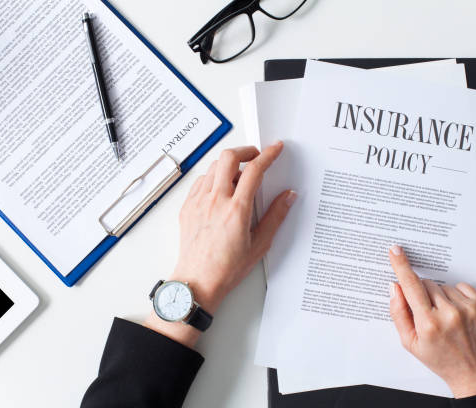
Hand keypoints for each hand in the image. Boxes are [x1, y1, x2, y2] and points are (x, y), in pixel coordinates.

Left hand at [145, 143, 295, 346]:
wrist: (198, 281)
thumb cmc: (227, 268)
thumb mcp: (260, 244)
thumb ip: (276, 216)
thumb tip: (288, 196)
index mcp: (237, 210)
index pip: (255, 170)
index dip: (268, 154)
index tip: (276, 148)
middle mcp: (216, 201)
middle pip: (229, 157)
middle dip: (246, 150)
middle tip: (256, 156)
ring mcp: (198, 202)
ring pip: (213, 167)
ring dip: (229, 164)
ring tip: (239, 176)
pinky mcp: (187, 207)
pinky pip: (200, 181)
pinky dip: (213, 177)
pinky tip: (221, 189)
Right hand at [388, 245, 475, 397]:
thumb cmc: (442, 360)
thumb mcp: (410, 343)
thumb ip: (398, 313)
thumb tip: (395, 287)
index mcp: (428, 323)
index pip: (410, 286)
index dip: (401, 266)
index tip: (395, 251)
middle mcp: (449, 314)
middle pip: (426, 284)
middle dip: (422, 294)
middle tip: (428, 313)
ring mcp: (468, 309)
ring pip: (443, 286)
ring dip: (440, 296)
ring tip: (445, 317)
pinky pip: (461, 286)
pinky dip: (456, 296)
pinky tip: (457, 312)